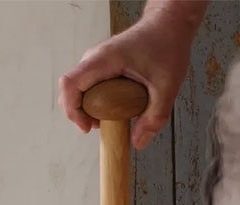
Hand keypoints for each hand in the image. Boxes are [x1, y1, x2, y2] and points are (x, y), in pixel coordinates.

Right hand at [59, 2, 206, 147]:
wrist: (168, 26)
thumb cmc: (167, 47)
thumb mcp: (166, 88)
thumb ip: (154, 118)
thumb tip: (138, 143)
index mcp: (104, 60)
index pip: (71, 83)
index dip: (72, 109)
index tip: (87, 127)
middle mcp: (95, 58)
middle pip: (72, 89)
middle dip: (81, 113)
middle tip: (102, 127)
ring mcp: (98, 62)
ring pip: (80, 89)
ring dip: (89, 109)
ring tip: (111, 120)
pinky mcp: (104, 66)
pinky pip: (91, 86)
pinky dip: (97, 102)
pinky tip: (115, 111)